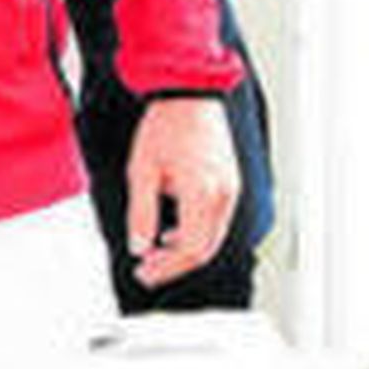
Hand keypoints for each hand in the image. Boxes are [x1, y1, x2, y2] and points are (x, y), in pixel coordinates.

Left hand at [126, 97, 239, 290]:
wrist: (190, 96)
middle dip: (174, 265)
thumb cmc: (165, 127)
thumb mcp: (142, 171)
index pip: (189, 249)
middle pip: (204, 249)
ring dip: (184, 251)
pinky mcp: (230, 183)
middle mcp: (223, 194)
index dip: (165, 267)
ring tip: (154, 254)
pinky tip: (172, 233)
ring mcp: (231, 189)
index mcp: (202, 193)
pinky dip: (195, 234)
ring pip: (212, 238)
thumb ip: (141, 213)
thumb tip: (138, 247)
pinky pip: (216, 221)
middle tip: (146, 270)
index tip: (143, 272)